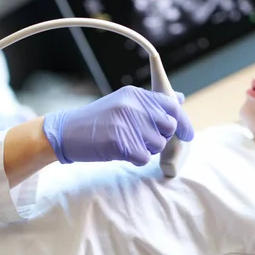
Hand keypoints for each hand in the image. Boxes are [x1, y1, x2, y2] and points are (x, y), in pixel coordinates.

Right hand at [43, 85, 193, 165]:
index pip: (172, 106)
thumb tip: (180, 99)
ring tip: (127, 143)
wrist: (65, 132)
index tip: (188, 135)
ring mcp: (127, 123)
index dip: (183, 123)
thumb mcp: (125, 103)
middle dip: (161, 138)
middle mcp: (134, 105)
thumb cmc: (97, 121)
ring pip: (158, 144)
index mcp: (136, 94)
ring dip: (146, 150)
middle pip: (168, 127)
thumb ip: (153, 103)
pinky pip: (144, 158)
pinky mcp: (120, 142)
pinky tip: (121, 152)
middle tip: (143, 140)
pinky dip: (135, 159)